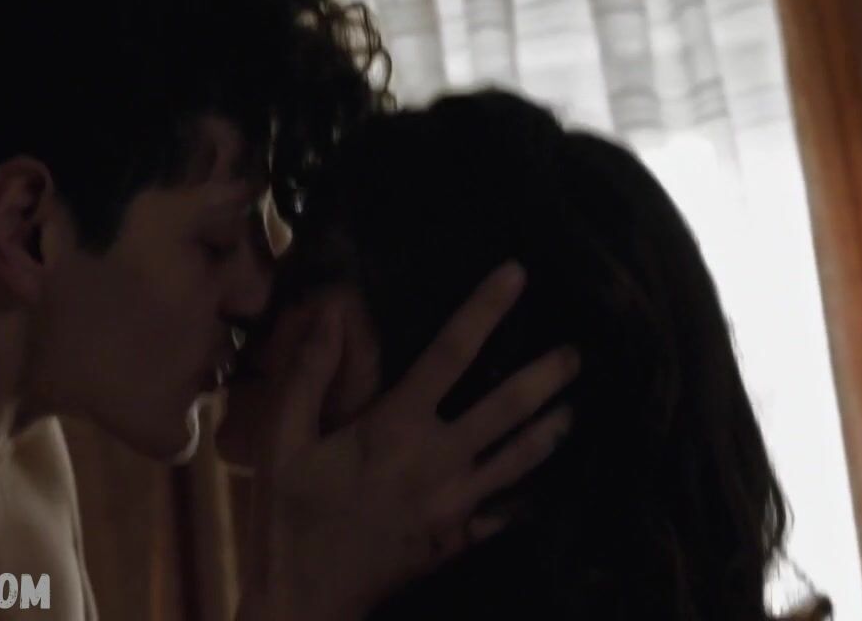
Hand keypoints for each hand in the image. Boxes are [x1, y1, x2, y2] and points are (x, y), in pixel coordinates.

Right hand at [237, 262, 577, 620]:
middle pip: (508, 406)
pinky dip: (533, 495)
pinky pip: (509, 513)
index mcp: (395, 426)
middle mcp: (438, 459)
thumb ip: (309, 373)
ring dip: (552, 430)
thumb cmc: (288, 515)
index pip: (451, 353)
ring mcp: (456, 504)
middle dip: (547, 375)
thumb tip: (330, 309)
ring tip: (574, 409)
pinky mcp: (459, 539)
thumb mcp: (283, 441)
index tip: (517, 273)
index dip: (485, 309)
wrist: (304, 600)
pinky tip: (549, 484)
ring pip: (521, 459)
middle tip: (578, 352)